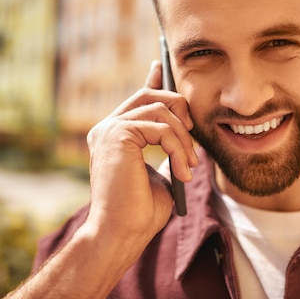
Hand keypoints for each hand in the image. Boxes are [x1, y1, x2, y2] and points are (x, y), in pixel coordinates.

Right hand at [84, 60, 197, 245]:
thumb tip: (184, 132)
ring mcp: (109, 129)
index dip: (152, 80)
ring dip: (184, 138)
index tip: (161, 65)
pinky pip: (161, 128)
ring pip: (160, 110)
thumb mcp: (161, 174)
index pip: (136, 99)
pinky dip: (178, 149)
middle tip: (192, 134)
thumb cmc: (141, 211)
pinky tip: (182, 172)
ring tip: (189, 166)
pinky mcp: (116, 135)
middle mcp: (107, 128)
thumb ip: (166, 149)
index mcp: (115, 135)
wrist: (122, 233)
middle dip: (179, 108)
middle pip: (149, 95)